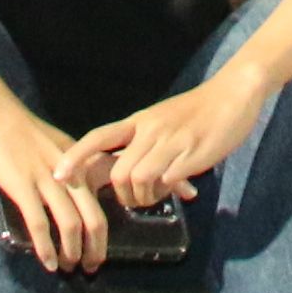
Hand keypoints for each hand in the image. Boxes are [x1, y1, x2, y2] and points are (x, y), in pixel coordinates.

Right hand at [0, 88, 107, 273]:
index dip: (103, 232)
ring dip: (71, 251)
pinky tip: (48, 262)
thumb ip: (67, 168)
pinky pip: (39, 223)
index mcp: (79, 163)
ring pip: (70, 223)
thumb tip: (73, 195)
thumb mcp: (55, 145)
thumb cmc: (20, 129)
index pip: (100, 202)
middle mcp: (69, 172)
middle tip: (90, 268)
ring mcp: (46, 179)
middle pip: (94, 217)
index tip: (98, 251)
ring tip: (68, 268)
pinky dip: (46, 247)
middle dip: (95, 248)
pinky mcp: (23, 185)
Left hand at [69, 64, 273, 212]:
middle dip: (123, 196)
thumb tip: (125, 173)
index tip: (59, 175)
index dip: (76, 157)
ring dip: (145, 197)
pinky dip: (168, 190)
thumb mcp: (162, 121)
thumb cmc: (197, 111)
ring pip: (138, 179)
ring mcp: (171, 142)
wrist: (233, 93)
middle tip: (138, 199)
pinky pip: (167, 180)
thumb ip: (143, 144)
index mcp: (139, 122)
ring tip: (160, 194)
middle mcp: (150, 131)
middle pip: (118, 172)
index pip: (98, 137)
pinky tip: (181, 188)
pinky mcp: (192, 153)